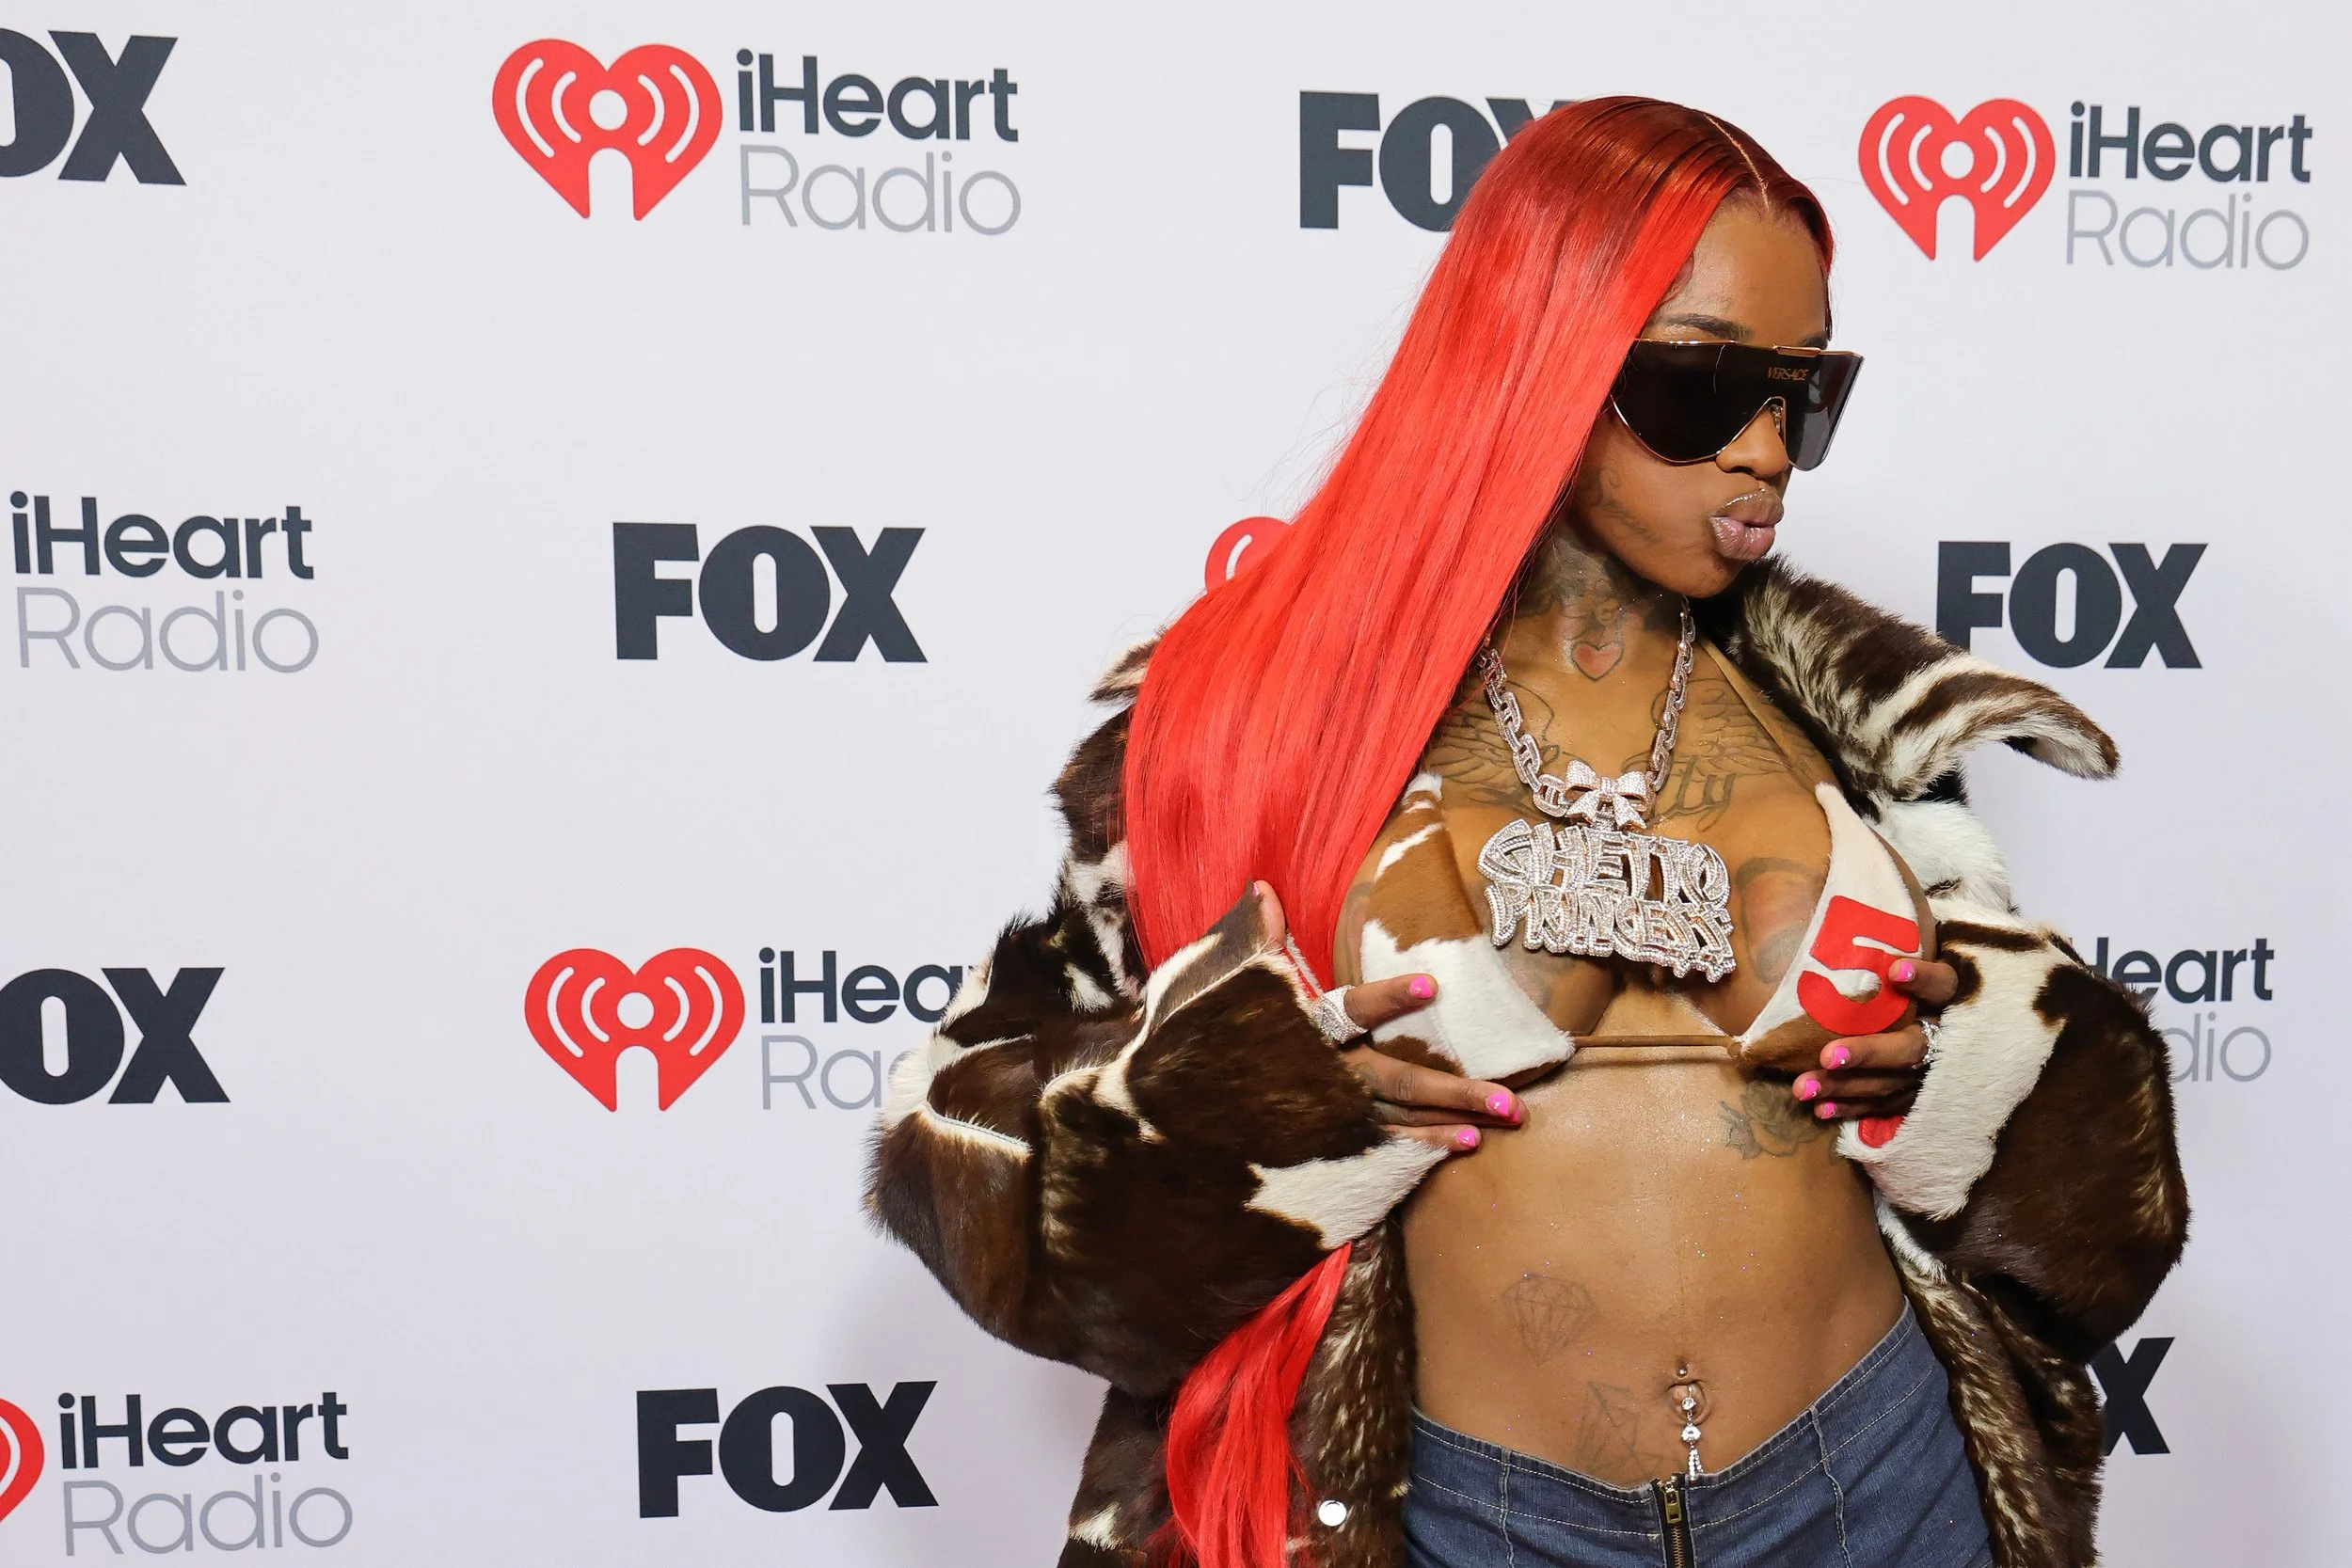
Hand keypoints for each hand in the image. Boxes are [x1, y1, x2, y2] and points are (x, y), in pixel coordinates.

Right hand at [1251, 882, 1524, 1154]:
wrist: (1194, 1106)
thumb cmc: (1225, 1037)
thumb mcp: (1237, 983)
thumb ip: (1261, 936)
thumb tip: (1261, 885)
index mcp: (1304, 1029)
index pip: (1351, 1009)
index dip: (1388, 997)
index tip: (1432, 984)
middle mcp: (1324, 1074)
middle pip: (1397, 1080)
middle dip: (1454, 1089)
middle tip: (1509, 1098)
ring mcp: (1331, 1113)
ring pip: (1401, 1117)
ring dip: (1453, 1118)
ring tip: (1506, 1117)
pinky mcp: (1335, 1138)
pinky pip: (1387, 1145)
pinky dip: (1426, 1144)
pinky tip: (1466, 1143)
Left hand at [1792, 956, 1956, 1122]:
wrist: (1954, 1023)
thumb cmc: (1915, 981)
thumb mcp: (1919, 959)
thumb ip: (1895, 941)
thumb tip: (1846, 890)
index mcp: (1948, 1000)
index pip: (1944, 985)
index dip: (1924, 979)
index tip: (1894, 970)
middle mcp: (1944, 1038)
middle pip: (1910, 1048)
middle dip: (1868, 1054)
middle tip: (1826, 1055)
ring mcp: (1932, 1073)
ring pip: (1890, 1082)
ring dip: (1845, 1087)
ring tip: (1802, 1087)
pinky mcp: (1918, 1096)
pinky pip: (1884, 1105)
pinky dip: (1852, 1108)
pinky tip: (1819, 1109)